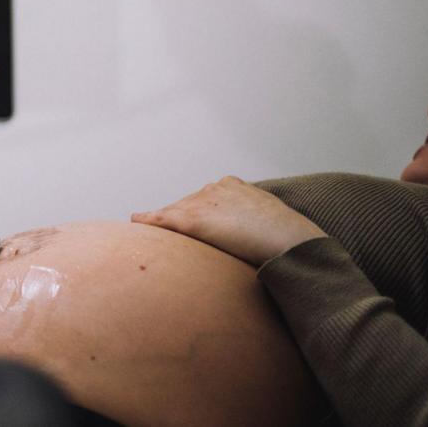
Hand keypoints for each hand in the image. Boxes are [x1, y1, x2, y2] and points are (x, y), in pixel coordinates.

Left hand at [131, 176, 325, 264]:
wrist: (291, 241)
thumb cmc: (286, 237)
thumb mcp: (268, 221)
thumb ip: (252, 221)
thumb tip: (251, 235)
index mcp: (232, 185)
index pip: (203, 199)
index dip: (196, 214)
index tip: (193, 225)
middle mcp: (214, 189)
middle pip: (185, 205)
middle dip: (177, 219)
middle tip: (169, 239)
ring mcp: (202, 202)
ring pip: (173, 213)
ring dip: (163, 224)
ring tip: (151, 233)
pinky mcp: (193, 219)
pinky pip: (163, 219)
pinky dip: (149, 220)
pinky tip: (136, 221)